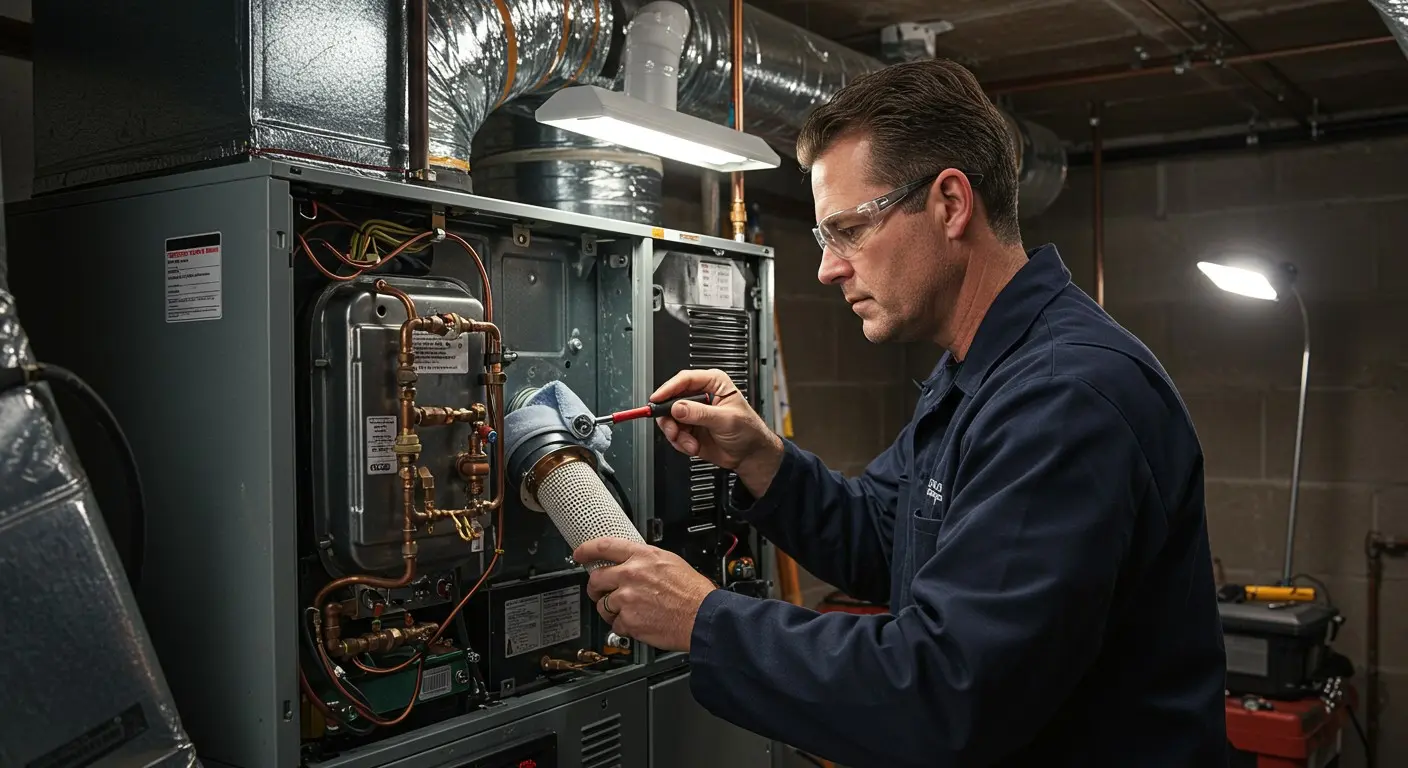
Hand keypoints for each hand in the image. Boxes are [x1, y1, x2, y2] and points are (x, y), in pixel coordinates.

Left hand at [574, 537, 717, 651]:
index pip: (604, 546)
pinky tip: (638, 622)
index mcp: (642, 556)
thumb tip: (633, 563)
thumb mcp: (670, 562)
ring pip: (602, 604)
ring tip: (629, 611)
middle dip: (595, 587)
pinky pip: (615, 624)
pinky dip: (624, 626)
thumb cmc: (693, 592)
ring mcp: (627, 598)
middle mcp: (631, 574)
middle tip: (600, 592)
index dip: (587, 549)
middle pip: (596, 578)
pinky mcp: (628, 620)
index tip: (579, 553)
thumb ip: (647, 561)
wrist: (702, 616)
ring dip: (611, 609)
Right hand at [652, 368, 783, 497]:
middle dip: (670, 417)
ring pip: (669, 418)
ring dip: (676, 434)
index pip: (685, 380)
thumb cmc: (749, 431)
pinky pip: (673, 434)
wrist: (750, 455)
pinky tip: (693, 446)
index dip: (668, 389)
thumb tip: (678, 407)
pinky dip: (680, 442)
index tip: (657, 399)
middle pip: (671, 399)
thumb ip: (700, 414)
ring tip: (689, 442)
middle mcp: (700, 396)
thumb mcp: (725, 420)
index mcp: (713, 383)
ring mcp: (693, 413)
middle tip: (673, 429)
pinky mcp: (689, 429)